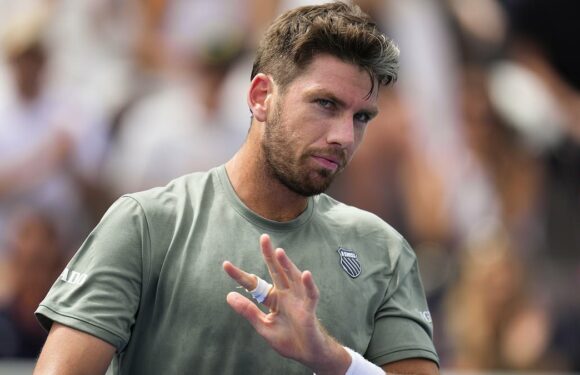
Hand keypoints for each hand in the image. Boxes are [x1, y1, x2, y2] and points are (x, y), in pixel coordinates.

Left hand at [223, 234, 350, 374]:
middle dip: (269, 255)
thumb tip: (229, 295)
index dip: (240, 275)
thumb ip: (248, 311)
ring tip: (279, 252)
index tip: (226, 265)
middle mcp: (285, 294)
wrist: (306, 354)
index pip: (254, 283)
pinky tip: (305, 274)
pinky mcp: (309, 309)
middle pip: (276, 271)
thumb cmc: (287, 339)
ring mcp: (298, 299)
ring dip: (287, 265)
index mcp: (272, 298)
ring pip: (292, 278)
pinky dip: (308, 285)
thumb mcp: (263, 326)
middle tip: (263, 238)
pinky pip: (310, 294)